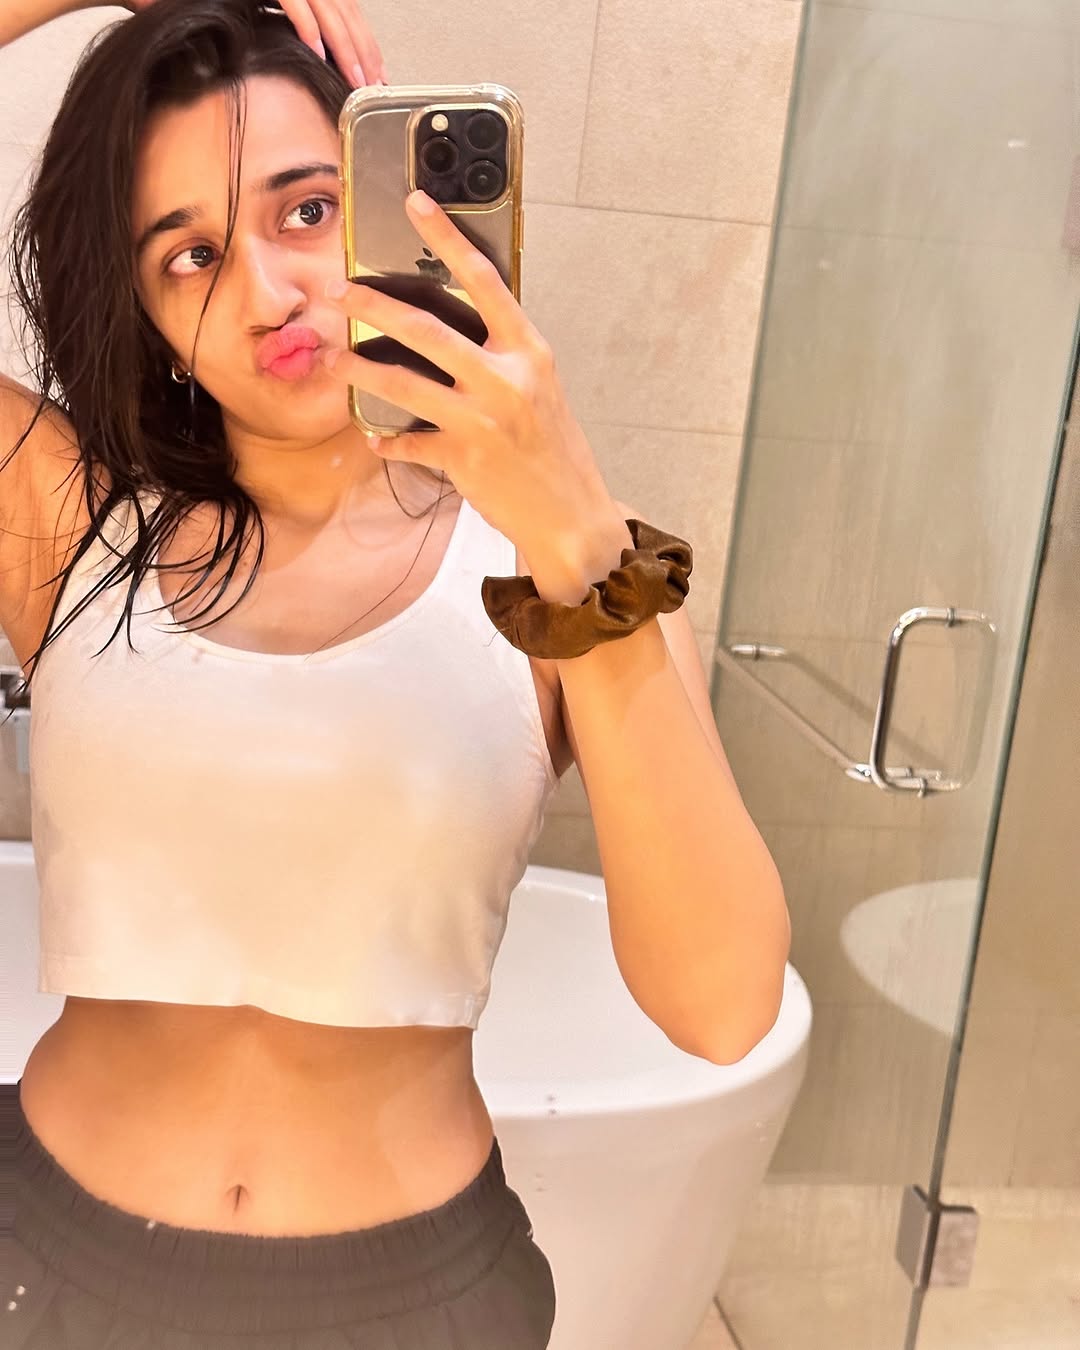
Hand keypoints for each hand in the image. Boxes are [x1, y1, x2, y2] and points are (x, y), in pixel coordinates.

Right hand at [117, 1, 387, 87]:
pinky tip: (319, 49)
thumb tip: (276, 78)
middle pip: (340, 6)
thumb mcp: (233, 25)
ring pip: (324, 2)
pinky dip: (307, 22)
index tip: (372, 74)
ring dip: (344, 41)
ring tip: (355, 76)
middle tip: (373, 86)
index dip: (359, 41)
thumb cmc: (180, 2)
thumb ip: (260, 43)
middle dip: (361, 48)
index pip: (337, 9)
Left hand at [319, 190, 620, 570]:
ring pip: (401, 382)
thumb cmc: (552, 450)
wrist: (569, 514)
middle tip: (338, 293)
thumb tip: (452, 328)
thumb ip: (502, 356)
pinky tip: (376, 437)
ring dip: (358, 370)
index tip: (416, 203)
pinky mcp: (461, 457)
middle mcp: (505, 379)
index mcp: (528, 351)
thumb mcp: (539, 389)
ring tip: (334, 362)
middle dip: (371, 305)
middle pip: (424, 327)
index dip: (446, 237)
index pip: (483, 279)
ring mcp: (481, 419)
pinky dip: (387, 441)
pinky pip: (407, 443)